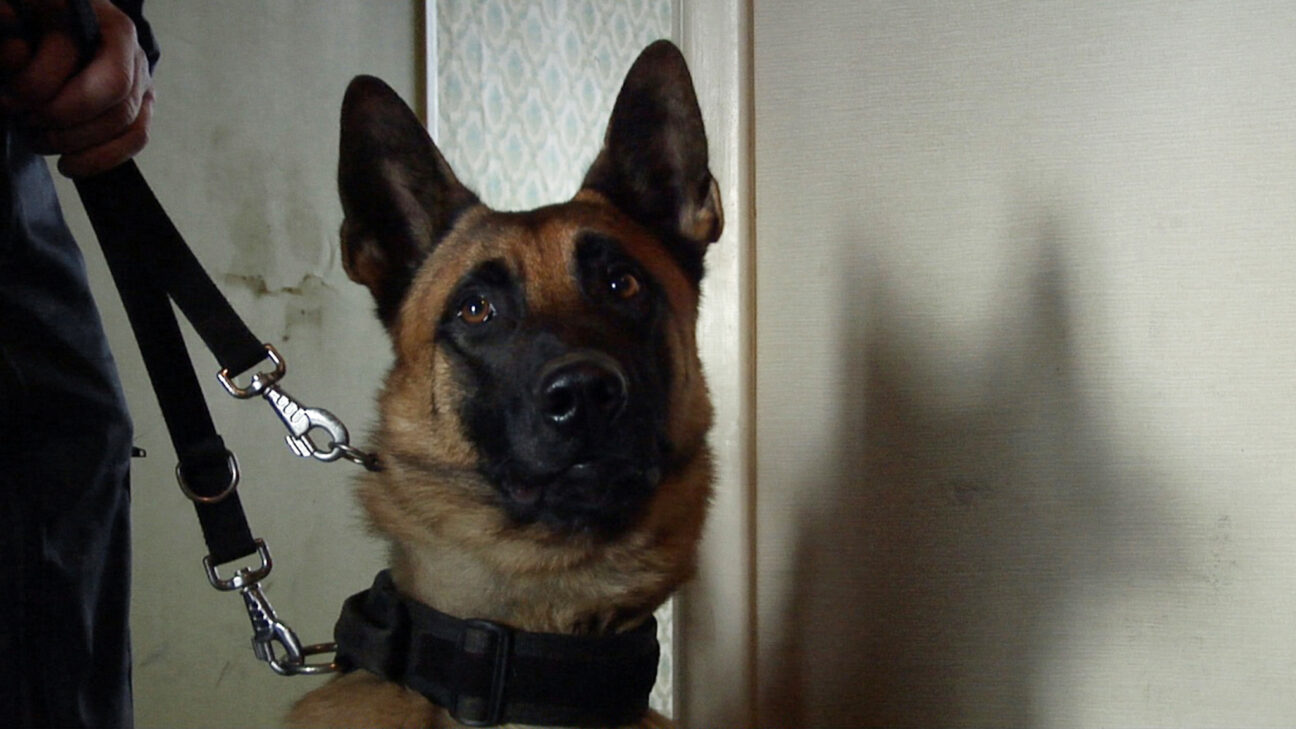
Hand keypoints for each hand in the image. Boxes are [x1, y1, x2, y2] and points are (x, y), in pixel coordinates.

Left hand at [0, 0, 152, 177]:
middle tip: (27, 126)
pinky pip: (135, 139)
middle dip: (67, 129)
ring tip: (40, 142)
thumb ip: (19, 44)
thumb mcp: (24, 26)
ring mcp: (142, 81)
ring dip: (80, 147)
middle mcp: (135, 54)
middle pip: (120, 110)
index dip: (69, 107)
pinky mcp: (142, 105)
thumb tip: (15, 55)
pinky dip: (101, 159)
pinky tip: (69, 164)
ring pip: (129, 128)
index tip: (18, 105)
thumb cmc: (36, 23)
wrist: (57, 25)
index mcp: (113, 28)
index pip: (113, 83)